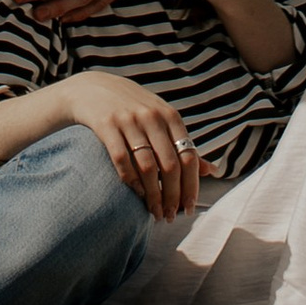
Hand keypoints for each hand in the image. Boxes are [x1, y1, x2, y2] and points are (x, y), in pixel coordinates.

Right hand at [65, 68, 207, 218]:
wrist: (92, 88)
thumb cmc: (134, 109)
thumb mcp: (161, 119)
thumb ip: (183, 144)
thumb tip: (213, 171)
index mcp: (170, 116)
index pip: (189, 157)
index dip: (191, 186)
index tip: (189, 209)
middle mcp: (152, 117)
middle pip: (170, 166)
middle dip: (172, 196)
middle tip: (170, 216)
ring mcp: (129, 120)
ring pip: (147, 167)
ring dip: (153, 195)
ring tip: (155, 212)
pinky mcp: (106, 125)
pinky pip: (121, 160)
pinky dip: (131, 180)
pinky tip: (135, 193)